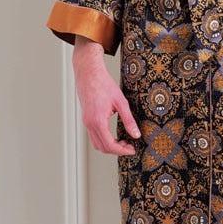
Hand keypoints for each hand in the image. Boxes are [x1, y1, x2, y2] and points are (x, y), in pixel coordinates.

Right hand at [72, 36, 139, 155]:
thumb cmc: (104, 84)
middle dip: (116, 150)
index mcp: (98, 121)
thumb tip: (136, 134)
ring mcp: (86, 122)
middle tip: (129, 146)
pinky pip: (93, 135)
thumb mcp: (121, 102)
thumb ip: (129, 120)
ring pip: (96, 143)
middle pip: (102, 147)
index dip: (122, 150)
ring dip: (109, 146)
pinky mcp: (86, 118)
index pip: (110, 145)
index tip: (132, 149)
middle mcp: (90, 124)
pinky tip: (113, 134)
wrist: (89, 73)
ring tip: (123, 141)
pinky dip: (103, 139)